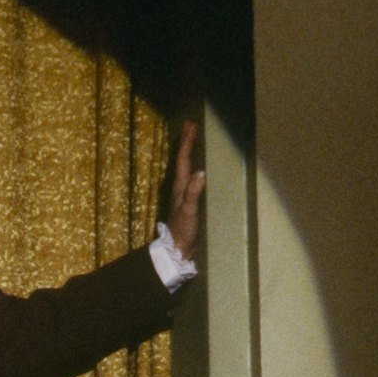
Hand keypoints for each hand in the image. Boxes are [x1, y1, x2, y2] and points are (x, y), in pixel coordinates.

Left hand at [165, 121, 204, 263]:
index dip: (186, 143)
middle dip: (185, 143)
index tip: (191, 126)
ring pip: (184, 168)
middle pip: (181, 161)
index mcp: (179, 187)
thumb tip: (200, 172)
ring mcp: (181, 195)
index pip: (183, 160)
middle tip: (189, 126)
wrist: (177, 250)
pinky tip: (196, 169)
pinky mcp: (186, 202)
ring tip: (191, 140)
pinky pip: (188, 177)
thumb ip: (193, 192)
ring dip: (188, 153)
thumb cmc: (183, 231)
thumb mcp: (189, 211)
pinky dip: (192, 167)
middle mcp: (179, 188)